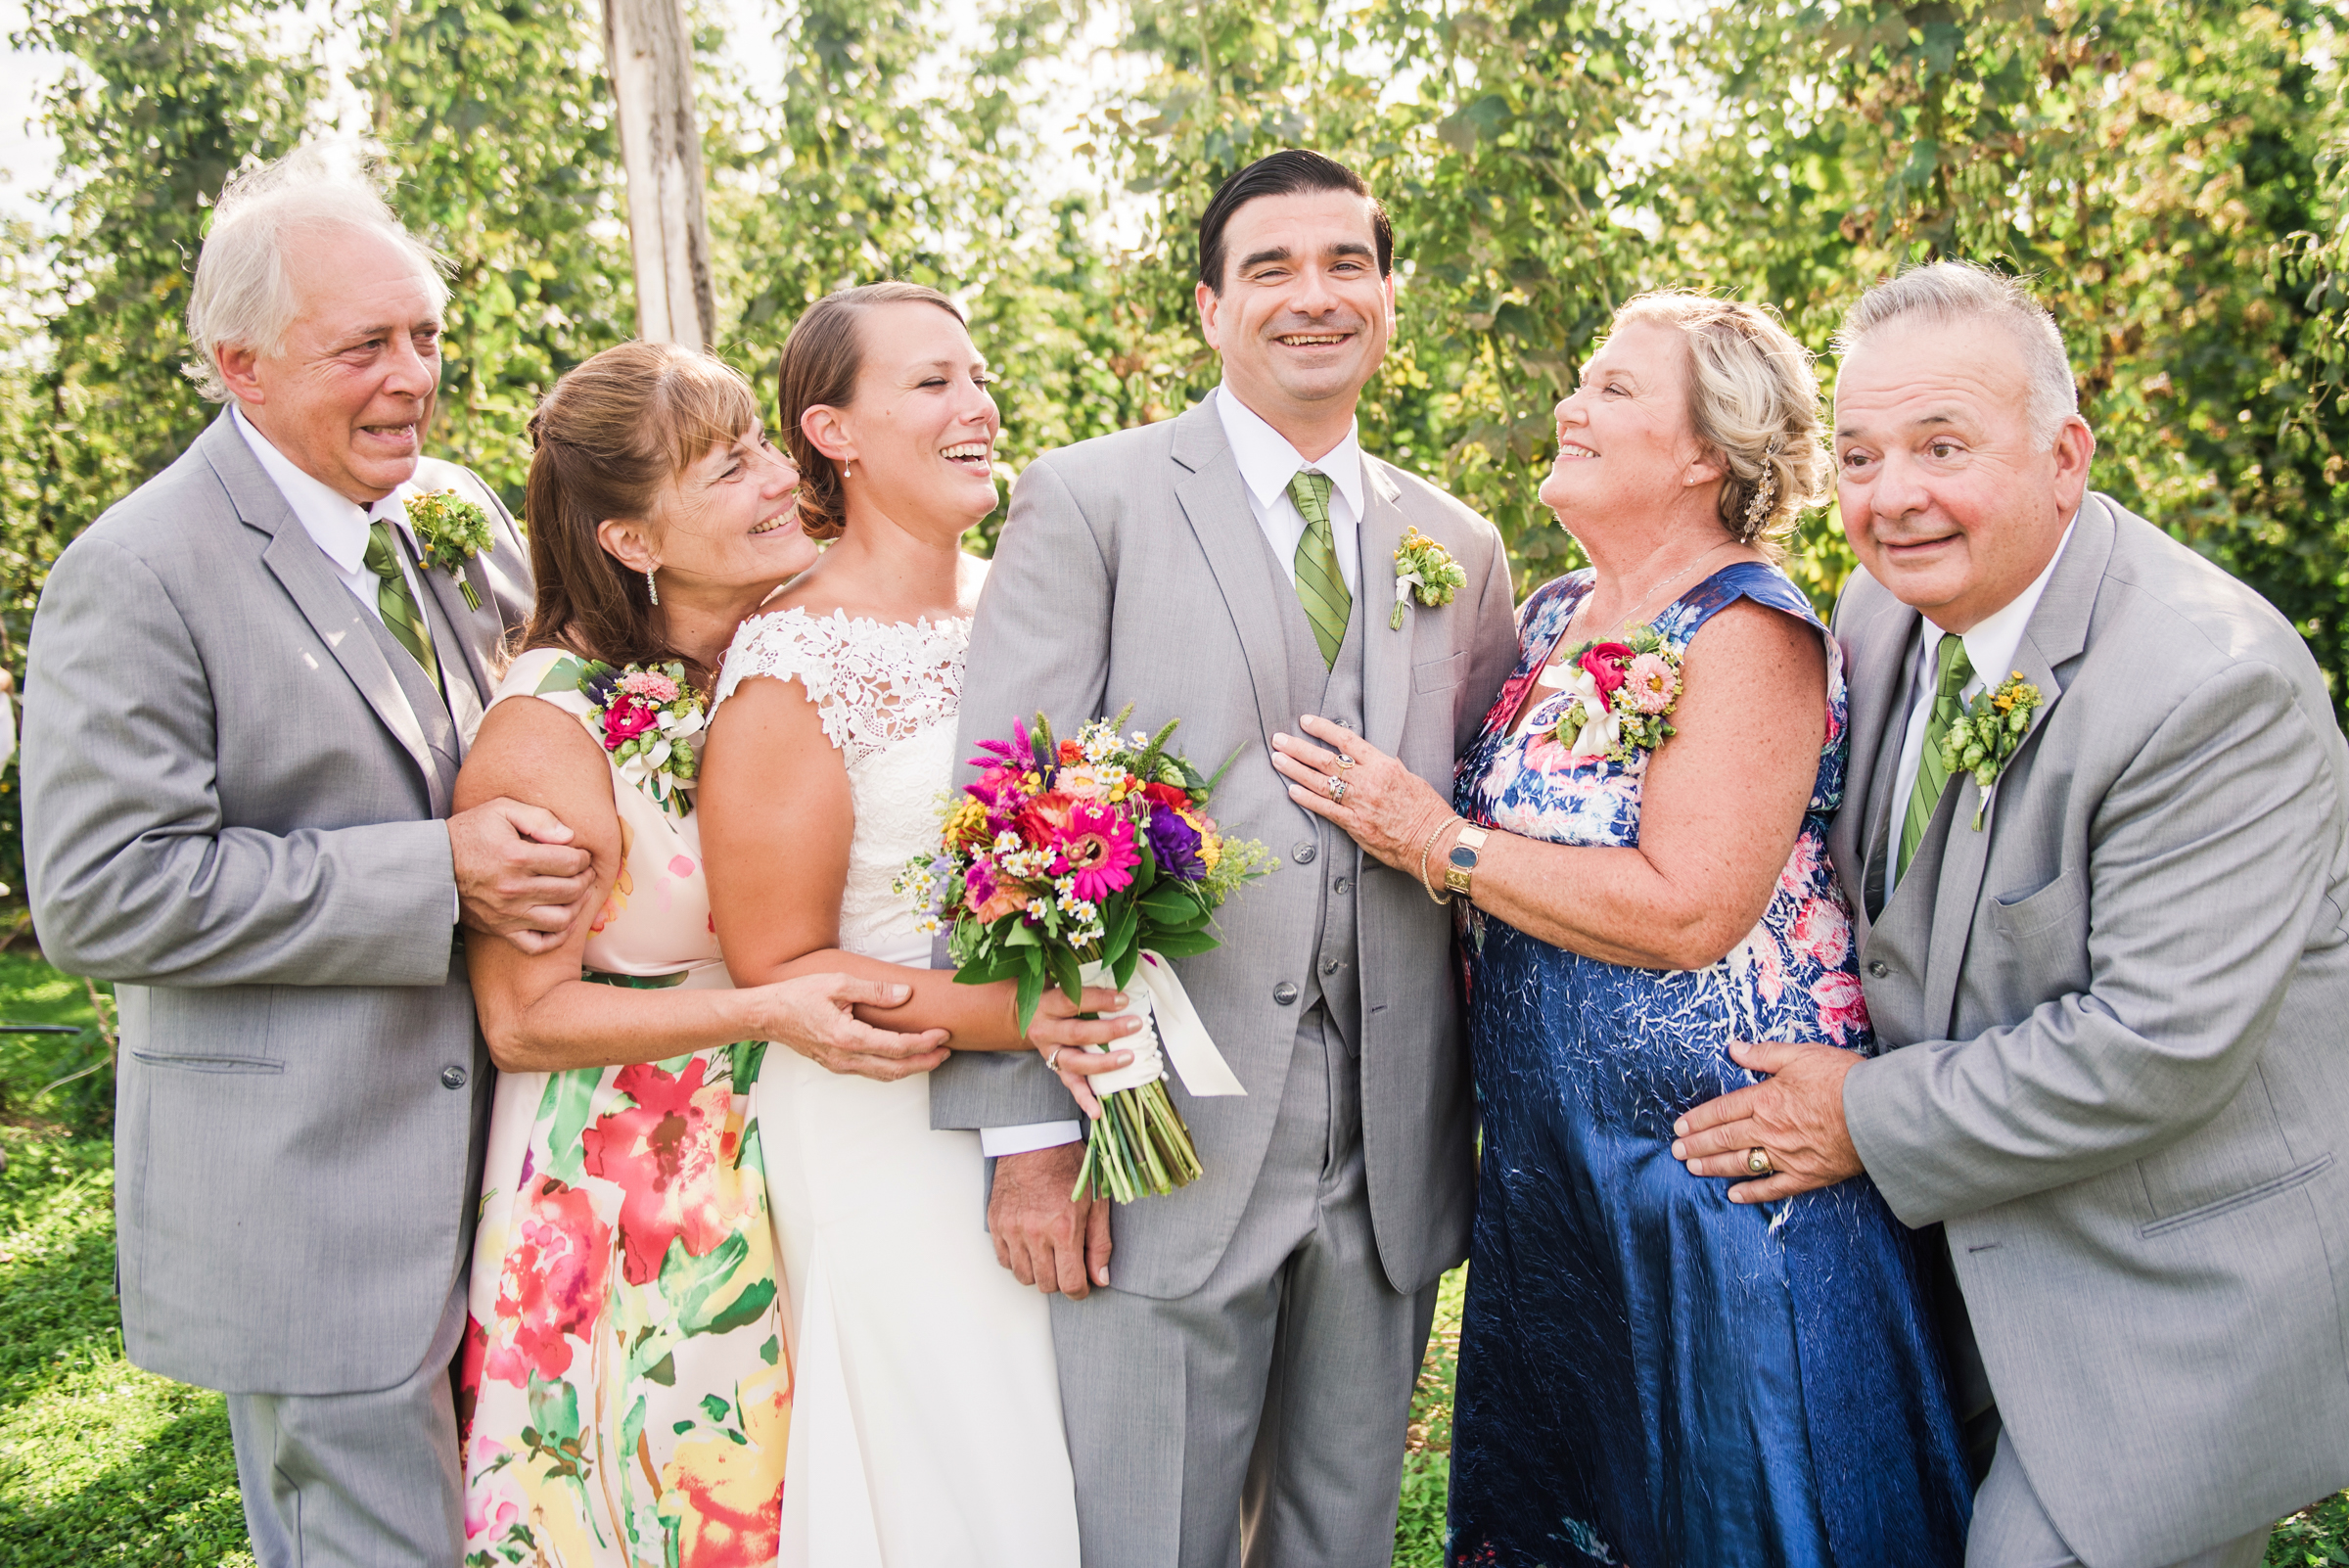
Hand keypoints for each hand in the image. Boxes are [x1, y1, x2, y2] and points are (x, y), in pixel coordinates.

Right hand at [450, 797, 595, 954]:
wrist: (433, 866)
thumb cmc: (468, 834)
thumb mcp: (501, 810)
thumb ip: (538, 818)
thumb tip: (570, 836)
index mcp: (517, 857)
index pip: (570, 863)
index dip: (584, 858)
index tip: (582, 854)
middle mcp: (515, 889)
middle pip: (570, 890)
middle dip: (585, 879)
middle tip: (585, 872)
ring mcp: (509, 914)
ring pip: (561, 920)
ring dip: (577, 907)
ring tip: (578, 894)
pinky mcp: (501, 930)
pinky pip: (538, 944)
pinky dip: (556, 937)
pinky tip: (562, 922)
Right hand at [755, 974, 951, 1081]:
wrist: (767, 1015)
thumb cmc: (797, 996)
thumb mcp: (837, 983)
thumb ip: (874, 991)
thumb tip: (905, 994)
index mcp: (847, 1037)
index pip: (897, 1047)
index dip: (924, 1042)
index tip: (943, 1033)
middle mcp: (845, 1058)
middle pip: (896, 1069)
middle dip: (926, 1062)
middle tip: (948, 1051)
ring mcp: (839, 1065)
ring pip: (884, 1075)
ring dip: (911, 1067)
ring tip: (934, 1056)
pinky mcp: (836, 1064)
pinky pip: (871, 1071)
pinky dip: (893, 1067)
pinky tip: (904, 1057)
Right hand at [989, 1141, 1108, 1297]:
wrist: (1034, 1139)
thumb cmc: (1069, 1166)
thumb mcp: (1096, 1201)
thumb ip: (1099, 1243)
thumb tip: (1100, 1279)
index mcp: (1063, 1228)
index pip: (1070, 1284)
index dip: (1080, 1291)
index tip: (1083, 1284)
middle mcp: (1034, 1233)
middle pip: (1045, 1285)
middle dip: (1061, 1281)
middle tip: (1068, 1264)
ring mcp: (1011, 1229)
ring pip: (1023, 1276)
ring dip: (1039, 1272)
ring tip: (1050, 1253)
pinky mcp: (995, 1224)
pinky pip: (1004, 1260)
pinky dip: (1018, 1260)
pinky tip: (1031, 1245)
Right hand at [1025, 985, 1141, 1117]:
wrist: (1024, 1015)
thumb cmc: (1054, 997)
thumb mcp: (1061, 984)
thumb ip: (1085, 984)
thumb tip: (1123, 978)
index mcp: (1047, 1004)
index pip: (1073, 1000)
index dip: (1099, 1000)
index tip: (1123, 998)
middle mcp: (1046, 1030)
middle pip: (1077, 1032)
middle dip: (1109, 1030)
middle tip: (1135, 1025)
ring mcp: (1050, 1053)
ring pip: (1075, 1062)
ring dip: (1103, 1062)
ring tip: (1128, 1058)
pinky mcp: (1056, 1069)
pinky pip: (1071, 1086)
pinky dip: (1085, 1099)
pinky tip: (1098, 1111)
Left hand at [1270, 714, 1451, 871]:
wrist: (1433, 841)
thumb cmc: (1426, 810)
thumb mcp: (1409, 778)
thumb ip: (1385, 768)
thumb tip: (1368, 760)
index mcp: (1384, 765)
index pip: (1347, 740)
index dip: (1323, 728)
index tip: (1305, 721)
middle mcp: (1369, 781)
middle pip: (1326, 759)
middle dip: (1299, 747)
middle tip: (1279, 739)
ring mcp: (1359, 803)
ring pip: (1320, 781)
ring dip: (1295, 770)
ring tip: (1277, 759)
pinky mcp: (1355, 824)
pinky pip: (1325, 809)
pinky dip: (1306, 799)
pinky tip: (1291, 790)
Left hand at [1671, 1039, 1866, 1201]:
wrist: (1877, 1112)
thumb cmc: (1842, 1079)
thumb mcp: (1800, 1055)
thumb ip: (1764, 1054)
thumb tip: (1734, 1049)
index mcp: (1766, 1099)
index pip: (1723, 1110)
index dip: (1699, 1119)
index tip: (1680, 1126)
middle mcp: (1769, 1130)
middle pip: (1725, 1138)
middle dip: (1697, 1145)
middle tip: (1676, 1151)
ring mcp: (1786, 1155)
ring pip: (1741, 1163)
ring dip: (1714, 1166)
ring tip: (1693, 1168)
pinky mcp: (1806, 1175)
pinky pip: (1772, 1187)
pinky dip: (1752, 1192)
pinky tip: (1734, 1196)